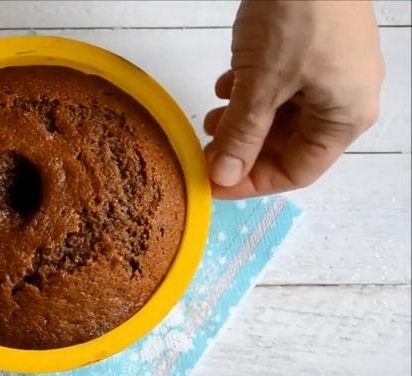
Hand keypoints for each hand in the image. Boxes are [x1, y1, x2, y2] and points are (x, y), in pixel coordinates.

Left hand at [204, 1, 383, 198]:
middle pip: (287, 145)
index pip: (297, 171)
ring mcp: (327, 73)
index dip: (252, 182)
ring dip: (242, 122)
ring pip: (279, 116)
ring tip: (212, 117)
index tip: (212, 183)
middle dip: (243, 149)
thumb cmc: (297, 17)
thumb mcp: (261, 85)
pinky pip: (278, 87)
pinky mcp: (309, 51)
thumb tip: (224, 175)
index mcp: (344, 118)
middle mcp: (342, 100)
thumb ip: (242, 134)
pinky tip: (225, 86)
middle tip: (206, 150)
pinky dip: (249, 93)